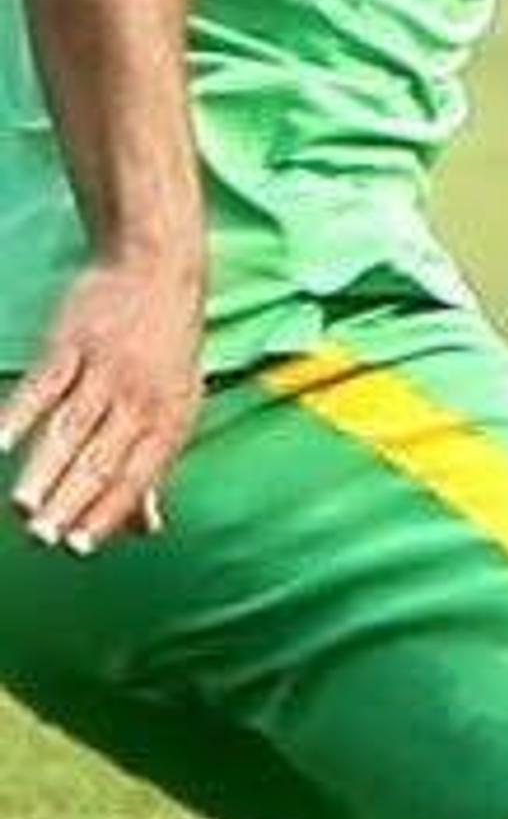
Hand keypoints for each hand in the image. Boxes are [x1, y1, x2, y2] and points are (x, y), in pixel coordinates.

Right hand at [0, 255, 202, 550]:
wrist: (157, 271)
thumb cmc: (167, 352)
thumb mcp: (177, 406)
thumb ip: (155, 469)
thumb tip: (148, 528)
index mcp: (170, 418)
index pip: (139, 475)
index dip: (110, 511)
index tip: (80, 547)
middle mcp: (141, 397)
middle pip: (102, 457)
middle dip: (72, 501)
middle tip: (42, 537)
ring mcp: (106, 369)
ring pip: (72, 427)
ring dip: (46, 467)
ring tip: (23, 505)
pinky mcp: (73, 342)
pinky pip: (43, 384)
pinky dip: (19, 413)